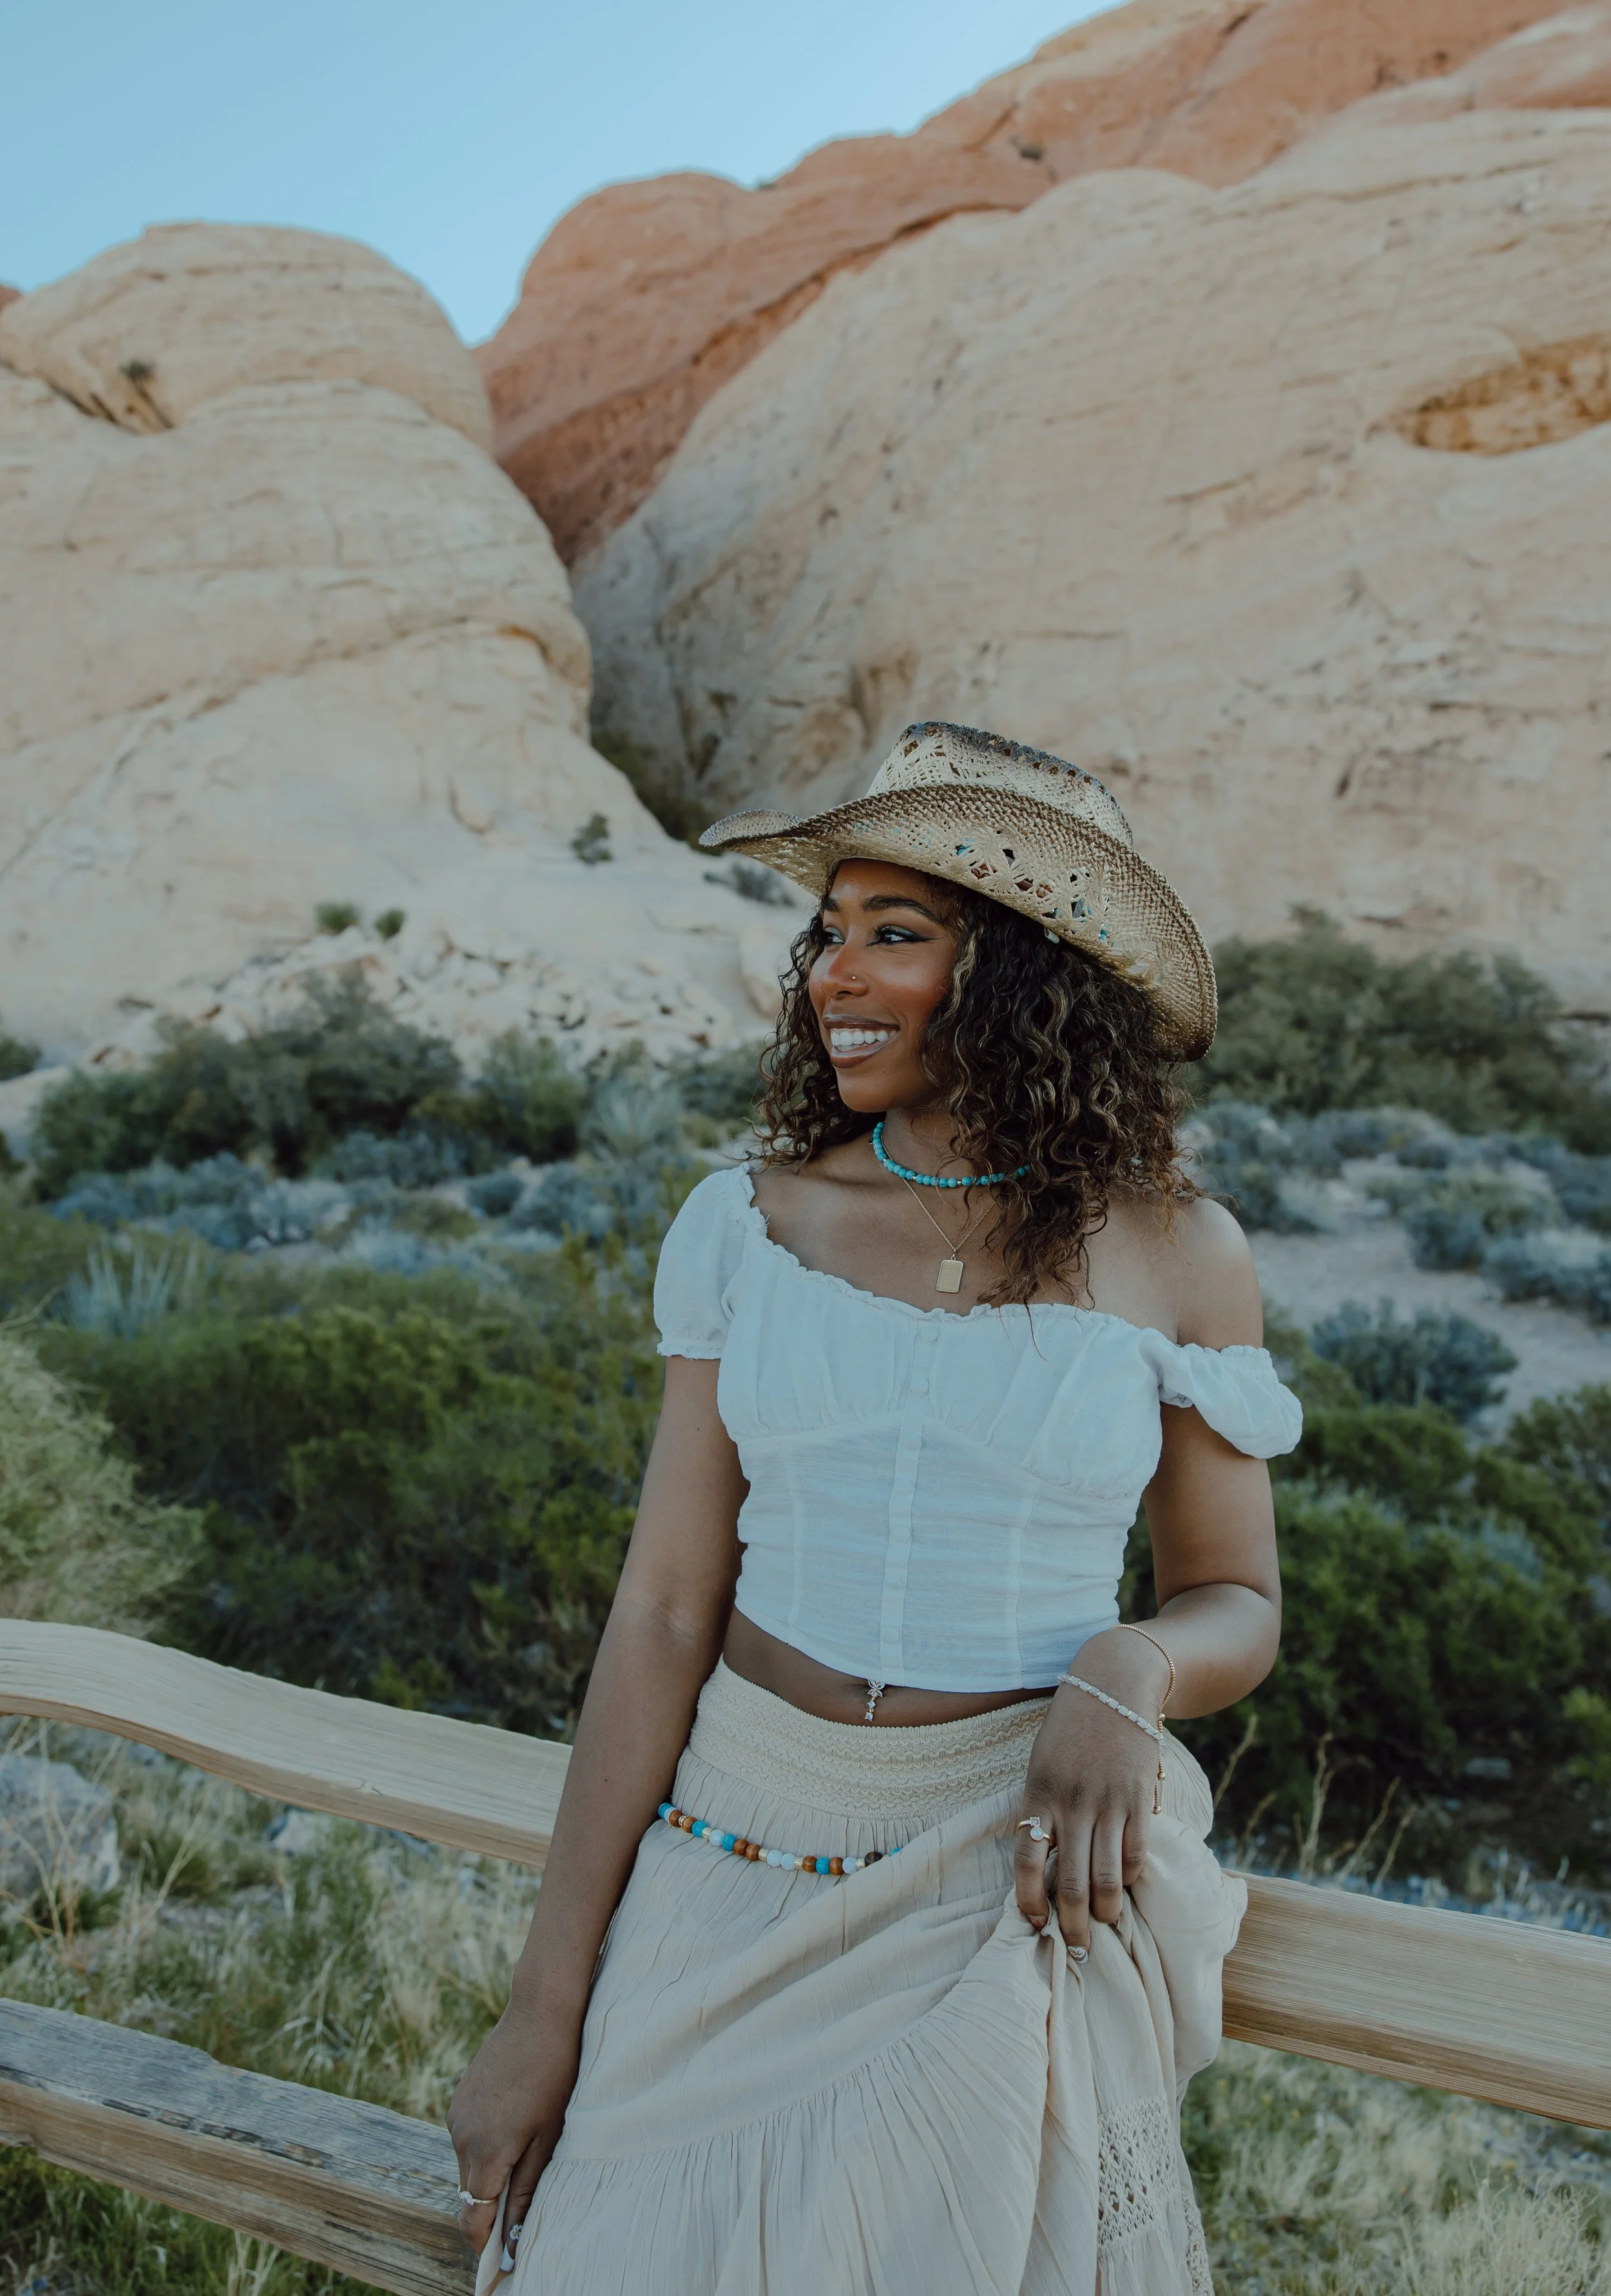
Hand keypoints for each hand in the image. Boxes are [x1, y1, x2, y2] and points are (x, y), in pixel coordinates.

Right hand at [446, 1996, 581, 2257]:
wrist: (540, 2012)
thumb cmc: (555, 2073)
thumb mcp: (548, 2137)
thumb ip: (527, 2191)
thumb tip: (514, 2241)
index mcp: (485, 2152)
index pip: (472, 2219)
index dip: (485, 2245)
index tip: (502, 2261)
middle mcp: (460, 2137)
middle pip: (469, 2195)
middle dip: (491, 2211)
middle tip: (523, 2211)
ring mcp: (455, 2116)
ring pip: (468, 2167)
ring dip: (490, 2174)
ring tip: (527, 2153)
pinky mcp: (458, 2099)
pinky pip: (467, 2139)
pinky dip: (485, 2146)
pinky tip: (516, 2124)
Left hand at [1014, 1631, 1169, 1950]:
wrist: (1114, 1685)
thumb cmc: (1070, 1730)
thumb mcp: (1041, 1764)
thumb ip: (1042, 1810)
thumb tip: (1043, 1866)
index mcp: (1038, 1793)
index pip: (1026, 1860)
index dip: (1029, 1900)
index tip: (1035, 1923)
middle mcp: (1072, 1802)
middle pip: (1069, 1881)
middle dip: (1073, 1924)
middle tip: (1077, 1948)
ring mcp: (1108, 1802)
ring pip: (1106, 1877)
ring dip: (1105, 1910)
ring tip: (1105, 1924)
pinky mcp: (1140, 1798)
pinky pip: (1136, 1853)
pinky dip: (1131, 1877)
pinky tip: (1126, 1884)